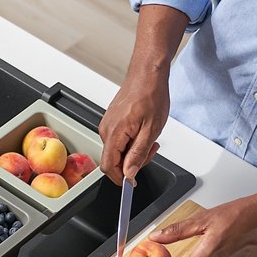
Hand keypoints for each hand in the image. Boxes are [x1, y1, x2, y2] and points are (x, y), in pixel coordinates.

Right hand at [99, 4, 187, 184]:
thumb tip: (129, 173)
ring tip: (149, 137)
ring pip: (117, 149)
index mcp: (114, 134)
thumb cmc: (150, 95)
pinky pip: (118, 139)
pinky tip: (143, 131)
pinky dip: (131, 141)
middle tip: (151, 150)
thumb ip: (138, 154)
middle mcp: (105, 129)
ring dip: (133, 150)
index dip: (120, 178)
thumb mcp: (151, 130)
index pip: (109, 166)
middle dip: (132, 162)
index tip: (132, 183)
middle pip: (113, 159)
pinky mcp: (111, 120)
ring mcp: (107, 124)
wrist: (148, 73)